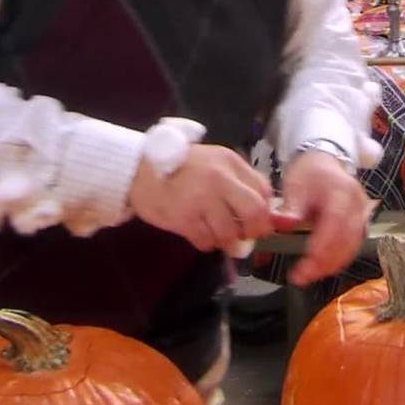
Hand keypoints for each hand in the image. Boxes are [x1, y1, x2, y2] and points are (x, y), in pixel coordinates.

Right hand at [128, 144, 272, 251]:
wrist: (139, 170)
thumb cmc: (181, 168)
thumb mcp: (214, 161)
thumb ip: (238, 180)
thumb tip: (264, 209)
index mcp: (230, 162)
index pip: (264, 190)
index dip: (265, 212)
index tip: (258, 222)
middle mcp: (220, 178)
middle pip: (254, 212)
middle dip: (253, 230)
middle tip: (245, 236)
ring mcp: (201, 199)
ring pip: (230, 233)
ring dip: (226, 240)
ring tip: (217, 234)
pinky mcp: (184, 218)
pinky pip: (207, 241)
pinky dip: (207, 243)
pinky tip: (200, 234)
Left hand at [280, 151, 372, 286]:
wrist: (325, 163)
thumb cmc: (309, 174)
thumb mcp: (295, 185)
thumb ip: (290, 207)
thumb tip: (283, 224)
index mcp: (342, 192)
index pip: (335, 224)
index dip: (322, 248)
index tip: (303, 266)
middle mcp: (358, 205)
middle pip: (347, 241)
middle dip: (324, 263)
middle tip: (301, 277)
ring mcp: (363, 215)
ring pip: (352, 248)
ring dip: (331, 266)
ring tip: (308, 275)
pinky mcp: (362, 225)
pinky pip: (353, 247)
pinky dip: (337, 260)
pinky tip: (321, 268)